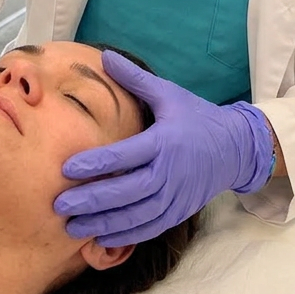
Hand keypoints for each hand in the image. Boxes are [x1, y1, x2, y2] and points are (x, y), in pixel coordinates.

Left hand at [53, 50, 273, 245]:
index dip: (95, 164)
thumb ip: (135, 78)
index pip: (125, 155)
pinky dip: (125, 236)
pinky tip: (100, 237)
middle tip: (60, 205)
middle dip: (92, 201)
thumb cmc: (196, 116)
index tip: (66, 169)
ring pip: (135, 216)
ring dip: (103, 224)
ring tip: (72, 227)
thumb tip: (106, 55)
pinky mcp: (178, 212)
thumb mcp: (168, 93)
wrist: (235, 147)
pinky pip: (149, 228)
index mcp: (164, 141)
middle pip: (126, 191)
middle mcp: (169, 172)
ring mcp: (175, 196)